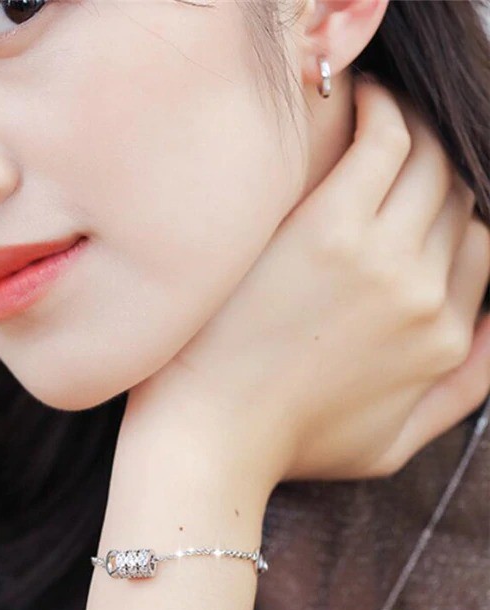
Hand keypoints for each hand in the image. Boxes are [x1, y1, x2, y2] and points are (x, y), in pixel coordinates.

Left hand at [125, 76, 489, 484]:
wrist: (210, 439)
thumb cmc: (284, 444)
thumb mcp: (393, 447)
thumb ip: (459, 393)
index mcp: (443, 340)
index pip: (475, 246)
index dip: (448, 215)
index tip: (412, 199)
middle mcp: (426, 294)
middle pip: (456, 199)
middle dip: (435, 167)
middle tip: (397, 146)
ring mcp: (381, 259)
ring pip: (429, 164)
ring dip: (414, 129)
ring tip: (379, 113)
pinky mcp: (327, 230)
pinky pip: (381, 144)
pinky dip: (380, 112)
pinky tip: (358, 100)